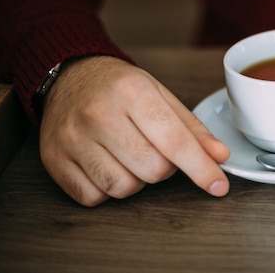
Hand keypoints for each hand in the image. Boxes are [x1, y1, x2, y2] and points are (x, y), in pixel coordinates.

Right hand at [40, 56, 229, 205]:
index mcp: (132, 92)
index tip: (218, 185)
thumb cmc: (119, 87)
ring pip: (123, 188)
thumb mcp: (160, 95)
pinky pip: (93, 197)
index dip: (201, 169)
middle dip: (164, 168)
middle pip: (153, 170)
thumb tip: (219, 156)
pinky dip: (106, 189)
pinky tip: (106, 164)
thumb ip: (192, 128)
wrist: (70, 76)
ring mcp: (73, 138)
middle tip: (154, 148)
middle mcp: (99, 114)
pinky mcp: (54, 160)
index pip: (175, 142)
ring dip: (135, 180)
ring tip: (129, 154)